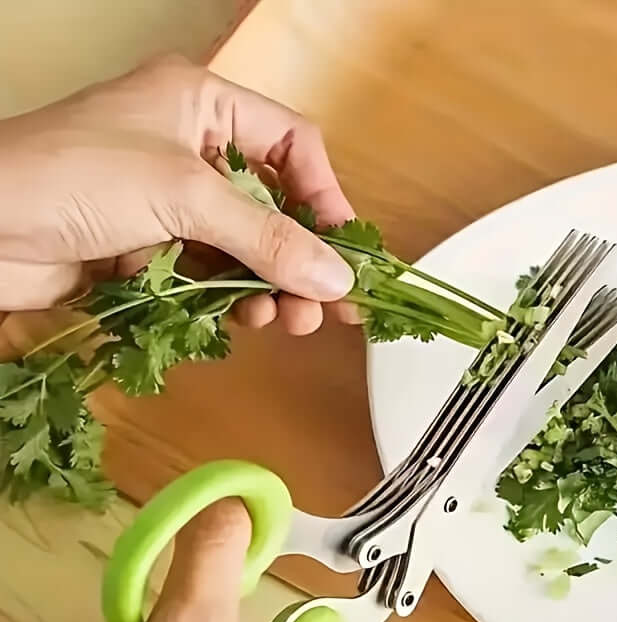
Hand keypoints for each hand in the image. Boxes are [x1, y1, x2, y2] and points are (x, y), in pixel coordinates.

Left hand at [0, 54, 358, 334]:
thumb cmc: (70, 177)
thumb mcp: (184, 196)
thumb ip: (266, 239)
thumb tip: (336, 278)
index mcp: (202, 104)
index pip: (291, 144)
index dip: (324, 196)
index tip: (344, 250)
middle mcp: (192, 149)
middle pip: (274, 204)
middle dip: (301, 256)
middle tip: (327, 305)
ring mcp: (172, 203)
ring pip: (246, 247)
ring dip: (272, 285)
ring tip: (290, 320)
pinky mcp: (153, 250)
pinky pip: (214, 276)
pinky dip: (235, 299)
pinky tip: (250, 319)